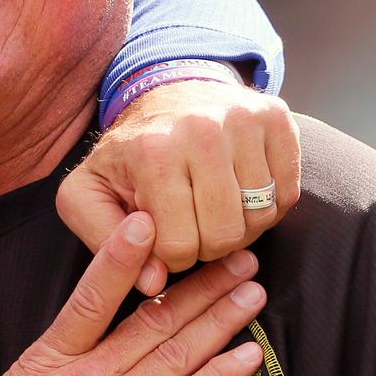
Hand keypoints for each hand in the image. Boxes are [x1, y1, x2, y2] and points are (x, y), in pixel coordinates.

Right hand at [0, 213, 264, 375]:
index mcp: (45, 365)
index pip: (90, 298)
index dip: (122, 257)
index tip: (151, 225)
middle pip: (154, 322)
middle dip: (201, 286)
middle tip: (239, 257)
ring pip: (178, 357)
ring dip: (221, 322)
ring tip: (253, 294)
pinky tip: (249, 358)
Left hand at [59, 78, 300, 294]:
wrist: (164, 93)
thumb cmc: (126, 154)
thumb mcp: (88, 195)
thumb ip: (107, 243)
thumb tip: (154, 282)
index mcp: (153, 152)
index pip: (179, 246)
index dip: (169, 255)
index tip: (161, 233)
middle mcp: (202, 129)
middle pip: (225, 235)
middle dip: (206, 246)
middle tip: (191, 223)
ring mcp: (244, 120)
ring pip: (261, 217)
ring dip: (239, 227)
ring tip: (213, 208)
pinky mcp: (276, 118)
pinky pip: (288, 195)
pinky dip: (267, 207)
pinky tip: (239, 193)